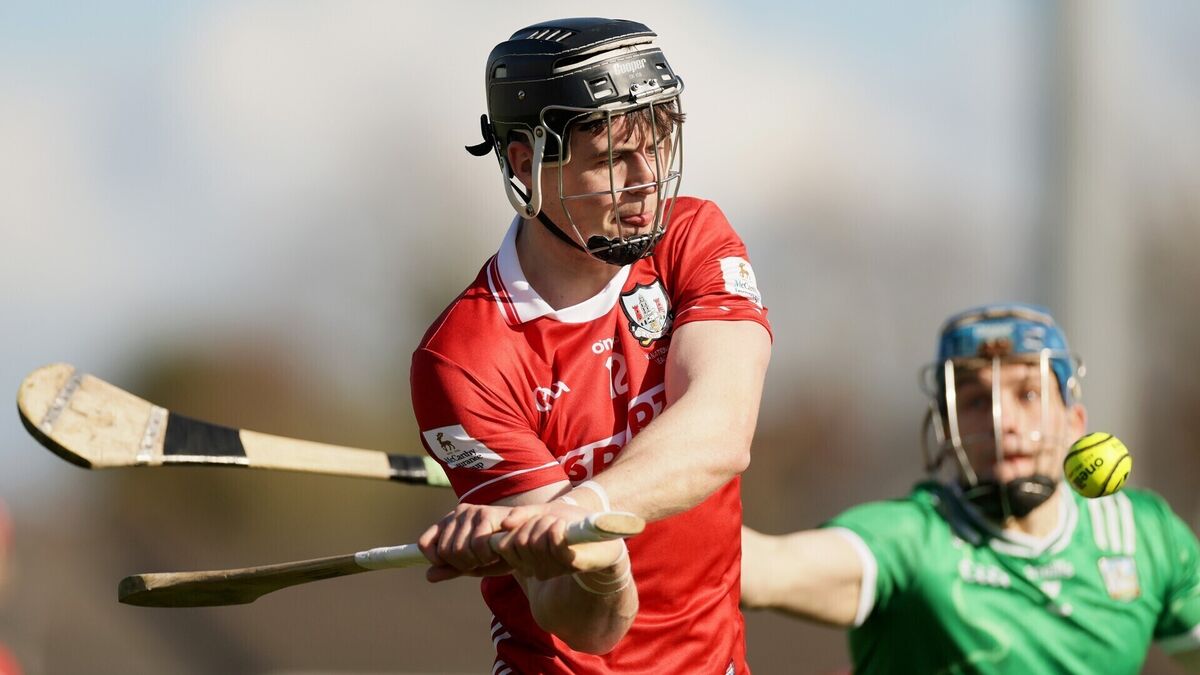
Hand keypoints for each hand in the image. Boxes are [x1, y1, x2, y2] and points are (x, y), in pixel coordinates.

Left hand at [417, 503, 512, 581]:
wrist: (529, 538)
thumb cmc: (500, 550)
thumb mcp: (473, 563)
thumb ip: (452, 569)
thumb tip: (428, 576)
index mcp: (450, 522)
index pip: (425, 544)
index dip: (438, 560)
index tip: (457, 566)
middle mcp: (458, 513)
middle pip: (444, 551)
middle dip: (462, 564)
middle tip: (480, 562)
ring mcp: (472, 512)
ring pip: (459, 549)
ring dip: (476, 561)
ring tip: (490, 556)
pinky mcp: (487, 514)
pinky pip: (477, 546)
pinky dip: (487, 556)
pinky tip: (497, 553)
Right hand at [493, 501, 626, 580]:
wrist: (601, 533)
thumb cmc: (570, 522)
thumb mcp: (543, 512)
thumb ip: (522, 515)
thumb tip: (504, 523)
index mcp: (526, 560)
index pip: (503, 546)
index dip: (514, 530)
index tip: (530, 522)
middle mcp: (536, 568)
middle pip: (520, 542)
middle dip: (533, 524)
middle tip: (548, 520)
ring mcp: (553, 568)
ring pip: (535, 542)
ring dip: (547, 523)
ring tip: (560, 524)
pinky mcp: (570, 564)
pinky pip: (554, 543)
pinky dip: (557, 528)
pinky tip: (564, 525)